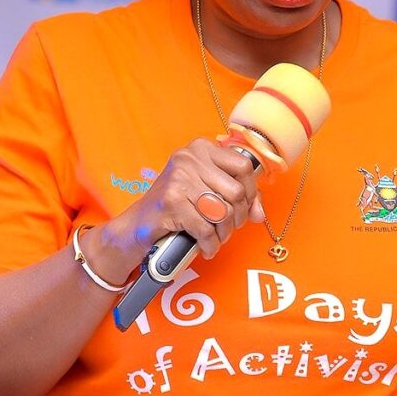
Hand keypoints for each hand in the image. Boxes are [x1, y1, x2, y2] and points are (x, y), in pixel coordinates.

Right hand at [82, 139, 262, 282]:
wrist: (137, 224)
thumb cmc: (176, 205)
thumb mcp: (206, 189)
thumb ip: (237, 195)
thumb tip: (259, 213)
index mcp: (201, 148)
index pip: (243, 166)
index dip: (252, 191)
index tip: (247, 207)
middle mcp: (189, 158)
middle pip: (236, 191)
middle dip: (237, 217)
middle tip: (228, 228)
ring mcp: (178, 179)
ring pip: (222, 211)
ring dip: (224, 233)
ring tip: (216, 238)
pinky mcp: (171, 203)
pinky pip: (205, 229)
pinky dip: (210, 244)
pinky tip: (207, 247)